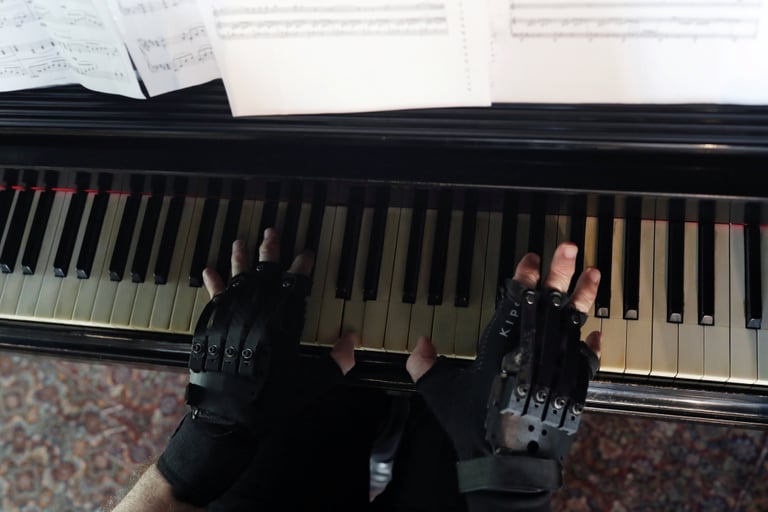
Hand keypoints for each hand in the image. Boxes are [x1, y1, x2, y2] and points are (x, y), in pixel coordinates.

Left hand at [156, 229, 351, 506]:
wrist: (228, 419)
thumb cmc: (272, 401)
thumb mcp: (312, 383)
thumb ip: (335, 361)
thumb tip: (352, 338)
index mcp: (281, 326)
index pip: (294, 288)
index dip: (301, 269)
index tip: (305, 253)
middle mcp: (255, 316)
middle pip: (263, 277)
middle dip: (269, 253)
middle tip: (271, 232)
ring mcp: (230, 320)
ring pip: (237, 282)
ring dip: (240, 260)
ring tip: (240, 241)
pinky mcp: (211, 330)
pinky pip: (213, 301)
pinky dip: (212, 285)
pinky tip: (209, 270)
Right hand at [405, 242, 600, 493]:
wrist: (506, 464)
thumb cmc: (473, 427)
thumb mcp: (441, 395)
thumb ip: (425, 367)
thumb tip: (420, 341)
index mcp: (501, 349)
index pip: (515, 304)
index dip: (524, 278)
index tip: (531, 257)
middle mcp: (532, 353)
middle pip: (549, 305)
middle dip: (558, 273)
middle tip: (568, 246)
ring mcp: (556, 369)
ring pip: (572, 326)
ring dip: (583, 297)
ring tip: (593, 272)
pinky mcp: (572, 388)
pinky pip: (586, 361)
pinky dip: (592, 345)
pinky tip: (597, 330)